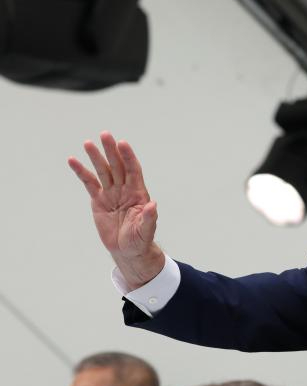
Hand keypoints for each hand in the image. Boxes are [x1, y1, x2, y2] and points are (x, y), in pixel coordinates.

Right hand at [68, 131, 164, 288]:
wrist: (128, 250)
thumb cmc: (140, 240)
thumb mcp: (146, 231)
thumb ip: (149, 218)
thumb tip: (153, 205)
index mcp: (138, 194)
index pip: (133, 171)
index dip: (128, 157)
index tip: (122, 143)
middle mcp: (125, 190)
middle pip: (117, 166)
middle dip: (111, 151)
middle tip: (105, 134)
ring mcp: (111, 193)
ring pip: (103, 171)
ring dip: (96, 157)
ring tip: (88, 143)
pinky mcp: (98, 200)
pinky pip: (89, 183)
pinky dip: (81, 172)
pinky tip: (73, 160)